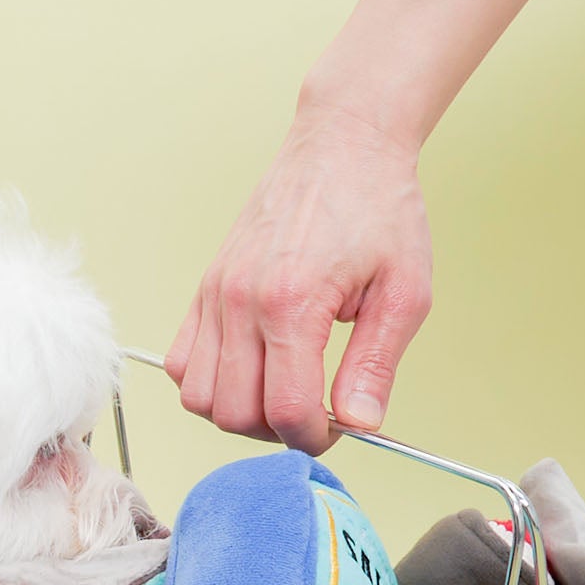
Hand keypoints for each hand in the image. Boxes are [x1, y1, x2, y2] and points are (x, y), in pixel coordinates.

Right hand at [168, 99, 433, 451]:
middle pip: (234, 414)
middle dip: (277, 430)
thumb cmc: (377, 209)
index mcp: (292, 304)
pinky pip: (180, 363)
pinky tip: (251, 369)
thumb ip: (376, 364)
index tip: (339, 428)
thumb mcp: (404, 291)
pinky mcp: (203, 290)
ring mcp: (214, 296)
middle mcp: (239, 302)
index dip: (316, 437)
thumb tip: (361, 423)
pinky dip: (209, 383)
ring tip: (281, 392)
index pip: (287, 410)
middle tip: (315, 411)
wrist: (341, 147)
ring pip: (198, 397)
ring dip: (239, 411)